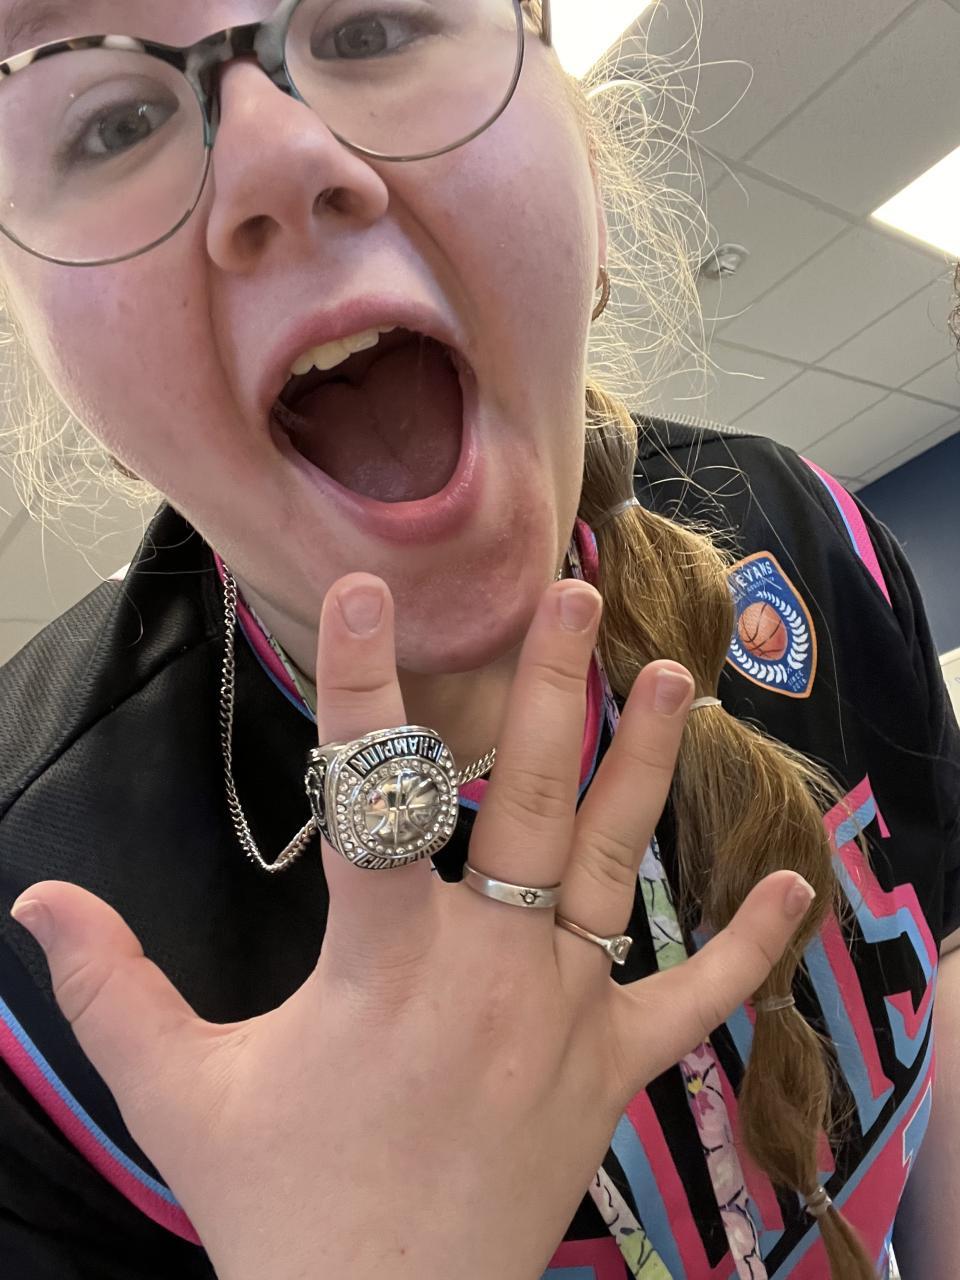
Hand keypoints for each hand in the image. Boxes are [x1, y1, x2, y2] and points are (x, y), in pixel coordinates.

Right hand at [10, 576, 813, 1279]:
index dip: (358, 683)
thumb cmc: (284, 1205)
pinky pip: (693, 1001)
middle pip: (525, 798)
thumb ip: (113, 988)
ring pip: (612, 867)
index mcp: (384, 959)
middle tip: (578, 595)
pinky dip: (747, 946)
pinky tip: (795, 883)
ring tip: (672, 678)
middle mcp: (489, 966)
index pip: (366, 791)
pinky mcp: (611, 1071)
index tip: (365, 592)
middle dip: (549, 686)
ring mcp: (563, 1015)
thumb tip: (32, 899)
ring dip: (643, 767)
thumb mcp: (182, 1093)